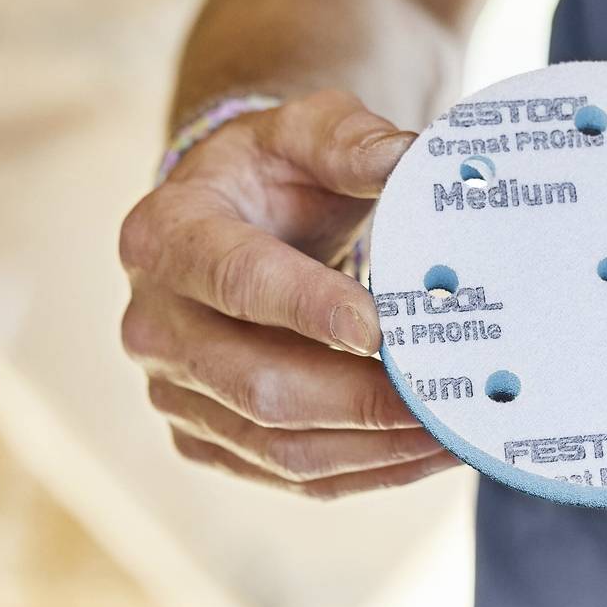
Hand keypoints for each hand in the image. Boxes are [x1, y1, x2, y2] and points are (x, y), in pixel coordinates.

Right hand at [119, 89, 460, 496]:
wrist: (228, 224)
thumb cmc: (272, 175)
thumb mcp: (303, 132)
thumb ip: (352, 142)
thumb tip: (413, 160)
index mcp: (164, 237)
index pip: (237, 280)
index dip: (307, 308)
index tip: (381, 329)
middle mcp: (153, 323)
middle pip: (257, 383)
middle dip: (360, 398)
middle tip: (443, 395)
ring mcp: (174, 391)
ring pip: (278, 444)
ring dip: (374, 446)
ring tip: (453, 430)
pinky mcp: (204, 439)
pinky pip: (289, 474)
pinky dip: (365, 470)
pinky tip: (424, 452)